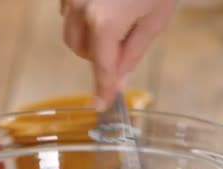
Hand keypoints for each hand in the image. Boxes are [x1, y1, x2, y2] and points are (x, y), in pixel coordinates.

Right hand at [60, 0, 175, 109]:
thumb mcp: (154, 20)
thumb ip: (132, 54)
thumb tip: (118, 83)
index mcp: (104, 22)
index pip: (103, 67)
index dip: (103, 89)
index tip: (101, 105)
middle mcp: (80, 9)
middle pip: (80, 50)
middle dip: (98, 54)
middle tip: (123, 42)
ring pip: (71, 32)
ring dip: (88, 37)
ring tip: (114, 19)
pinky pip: (68, 12)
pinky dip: (81, 17)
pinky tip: (103, 4)